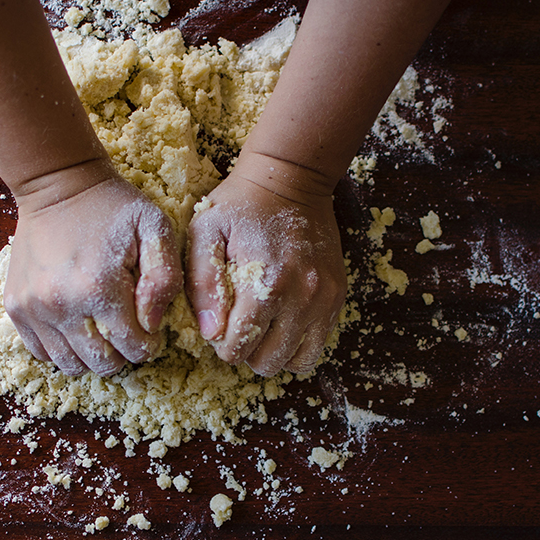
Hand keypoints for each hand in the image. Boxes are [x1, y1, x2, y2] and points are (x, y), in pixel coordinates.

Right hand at [5, 166, 181, 376]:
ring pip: (70, 365)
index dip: (149, 343)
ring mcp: (33, 308)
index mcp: (99, 288)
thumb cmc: (113, 207)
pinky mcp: (16, 307)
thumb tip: (151, 324)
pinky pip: (41, 352)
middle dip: (122, 354)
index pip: (134, 348)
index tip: (148, 326)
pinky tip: (76, 327)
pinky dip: (62, 349)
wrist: (58, 184)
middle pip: (102, 364)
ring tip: (101, 330)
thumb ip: (165, 278)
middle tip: (126, 330)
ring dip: (92, 356)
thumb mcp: (155, 228)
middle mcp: (60, 304)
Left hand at [186, 152, 346, 376]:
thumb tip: (211, 332)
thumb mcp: (206, 233)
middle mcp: (301, 298)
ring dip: (273, 353)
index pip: (237, 348)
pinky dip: (297, 344)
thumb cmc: (240, 205)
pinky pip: (318, 345)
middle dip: (246, 351)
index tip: (218, 322)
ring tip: (261, 328)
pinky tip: (281, 322)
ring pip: (297, 361)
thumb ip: (203, 285)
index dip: (220, 343)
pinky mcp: (336, 297)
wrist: (291, 178)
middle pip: (267, 361)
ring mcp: (324, 299)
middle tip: (238, 325)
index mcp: (266, 284)